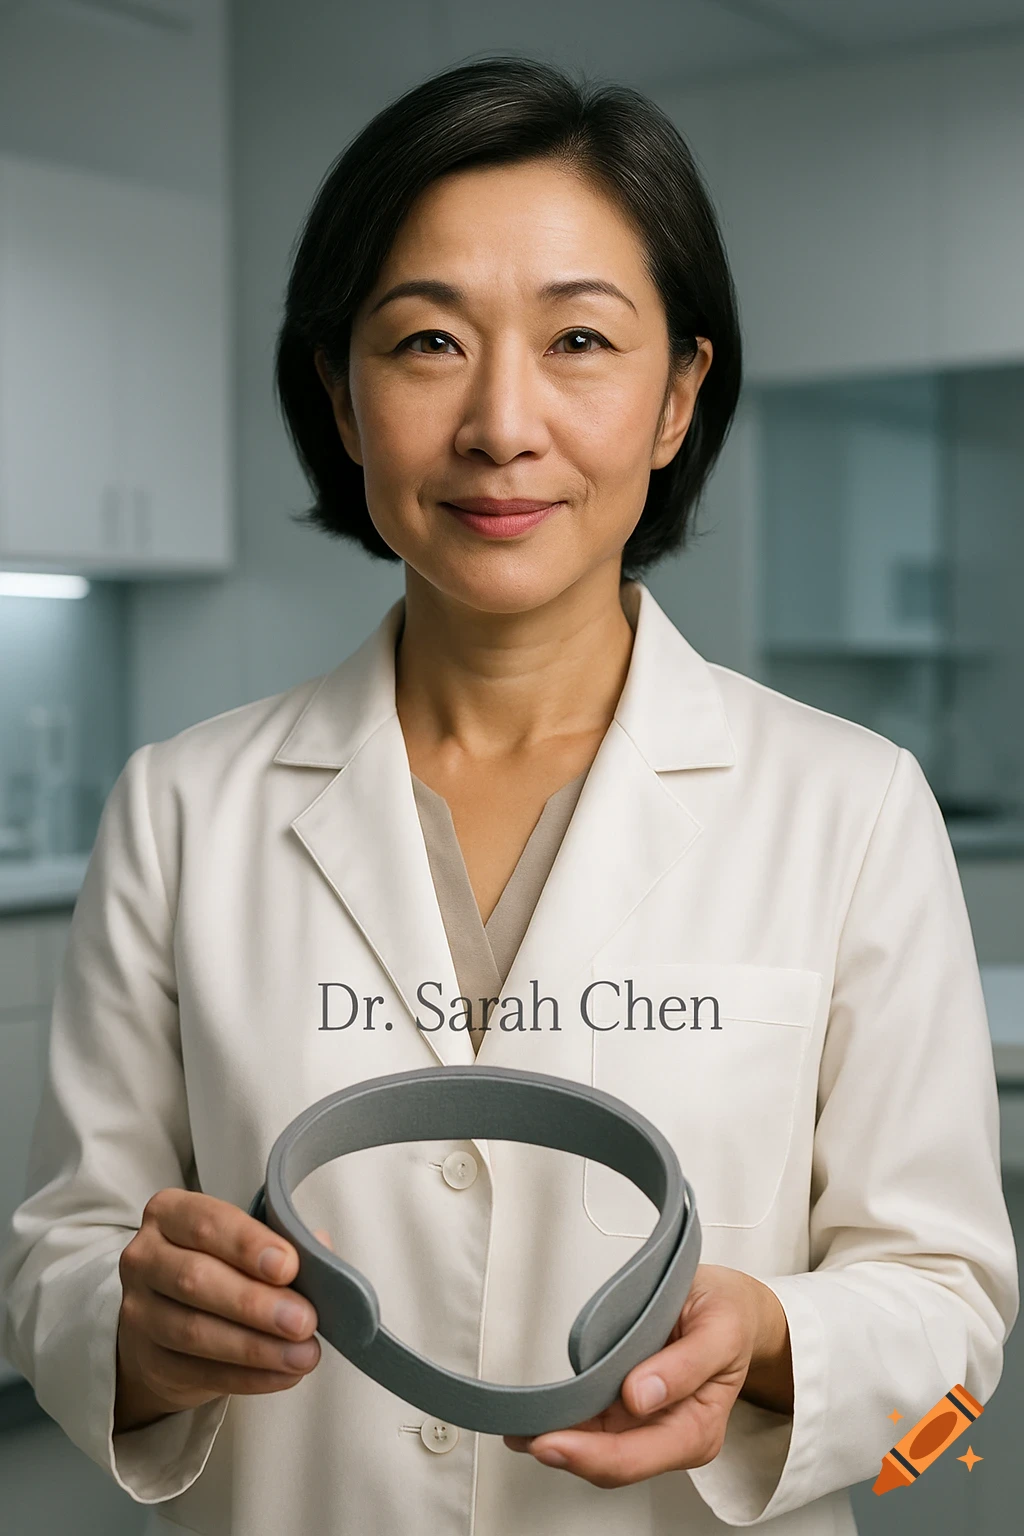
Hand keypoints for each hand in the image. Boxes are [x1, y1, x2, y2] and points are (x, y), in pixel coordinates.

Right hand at [115, 1189, 326, 1433]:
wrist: (166, 1321)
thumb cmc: (216, 1266)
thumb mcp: (242, 1242)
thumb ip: (281, 1239)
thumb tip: (320, 1248)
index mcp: (169, 1214)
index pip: (206, 1223)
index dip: (248, 1245)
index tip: (289, 1266)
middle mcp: (145, 1259)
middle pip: (195, 1279)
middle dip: (255, 1303)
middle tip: (304, 1319)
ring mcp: (138, 1313)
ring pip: (195, 1332)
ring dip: (256, 1347)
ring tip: (303, 1354)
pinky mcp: (148, 1361)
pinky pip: (199, 1373)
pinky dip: (248, 1377)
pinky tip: (283, 1374)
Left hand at [503, 1263, 791, 1486]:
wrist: (734, 1308)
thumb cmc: (729, 1317)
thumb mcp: (720, 1329)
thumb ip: (687, 1364)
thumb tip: (642, 1395)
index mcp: (697, 1429)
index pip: (635, 1456)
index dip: (589, 1454)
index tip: (551, 1440)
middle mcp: (669, 1436)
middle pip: (611, 1461)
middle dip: (565, 1452)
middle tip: (522, 1434)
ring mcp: (648, 1424)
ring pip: (598, 1447)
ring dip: (559, 1440)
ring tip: (519, 1426)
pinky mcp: (632, 1408)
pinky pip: (596, 1424)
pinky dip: (567, 1422)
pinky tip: (541, 1416)